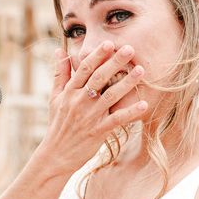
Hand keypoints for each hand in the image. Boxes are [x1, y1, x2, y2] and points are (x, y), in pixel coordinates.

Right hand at [40, 41, 147, 174]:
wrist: (55, 155)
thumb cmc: (57, 125)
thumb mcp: (54, 98)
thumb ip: (59, 73)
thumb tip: (58, 49)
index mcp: (69, 92)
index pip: (84, 69)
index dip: (97, 55)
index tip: (109, 43)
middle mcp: (79, 102)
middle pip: (99, 78)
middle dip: (114, 62)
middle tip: (130, 48)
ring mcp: (89, 117)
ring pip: (110, 96)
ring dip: (127, 83)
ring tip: (141, 71)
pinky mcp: (98, 131)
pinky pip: (117, 120)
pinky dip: (130, 113)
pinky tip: (144, 105)